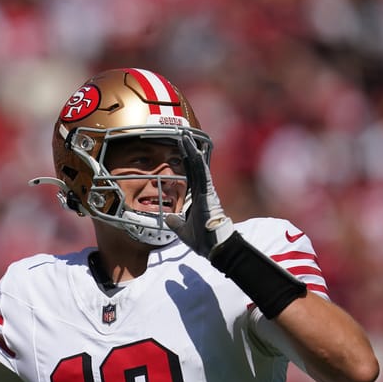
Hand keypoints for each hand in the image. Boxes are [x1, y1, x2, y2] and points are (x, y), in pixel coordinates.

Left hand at [164, 132, 233, 257]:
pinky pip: (203, 174)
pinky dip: (198, 162)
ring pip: (198, 166)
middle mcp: (203, 191)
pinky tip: (195, 150)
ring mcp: (206, 191)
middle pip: (194, 166)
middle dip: (188, 150)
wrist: (214, 247)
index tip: (181, 149)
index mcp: (197, 197)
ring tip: (185, 135)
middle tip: (183, 134)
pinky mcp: (209, 193)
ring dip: (191, 150)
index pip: (190, 174)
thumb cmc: (203, 240)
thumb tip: (168, 218)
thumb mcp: (182, 230)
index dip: (186, 161)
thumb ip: (175, 222)